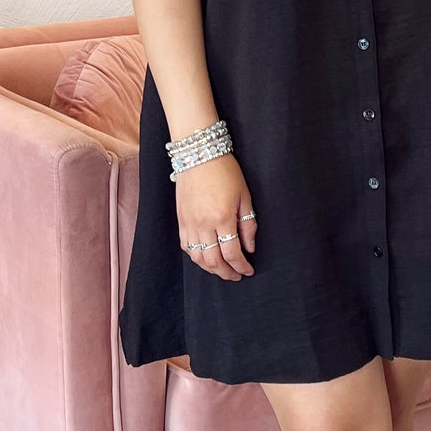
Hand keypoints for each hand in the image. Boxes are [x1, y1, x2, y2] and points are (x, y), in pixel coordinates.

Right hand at [176, 154, 255, 280]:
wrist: (198, 153)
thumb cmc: (225, 171)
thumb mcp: (244, 196)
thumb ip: (248, 225)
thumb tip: (249, 248)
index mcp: (222, 218)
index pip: (232, 253)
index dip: (241, 266)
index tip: (248, 271)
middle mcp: (203, 224)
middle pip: (213, 261)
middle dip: (226, 273)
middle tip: (236, 276)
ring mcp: (189, 223)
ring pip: (197, 257)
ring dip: (210, 268)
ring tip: (222, 270)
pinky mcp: (180, 219)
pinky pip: (185, 246)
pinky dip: (196, 257)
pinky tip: (205, 257)